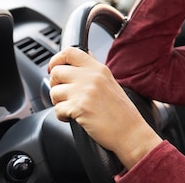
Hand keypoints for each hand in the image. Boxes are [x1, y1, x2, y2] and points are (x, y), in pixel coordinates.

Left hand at [48, 47, 160, 168]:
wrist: (130, 131)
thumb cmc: (121, 111)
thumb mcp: (110, 82)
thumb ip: (93, 71)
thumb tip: (77, 61)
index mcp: (99, 68)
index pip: (69, 52)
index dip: (56, 60)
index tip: (55, 69)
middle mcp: (91, 76)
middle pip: (56, 71)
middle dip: (55, 85)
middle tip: (64, 94)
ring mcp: (85, 91)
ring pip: (54, 91)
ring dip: (59, 102)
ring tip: (72, 108)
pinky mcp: (79, 107)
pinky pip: (57, 109)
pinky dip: (62, 116)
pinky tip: (74, 117)